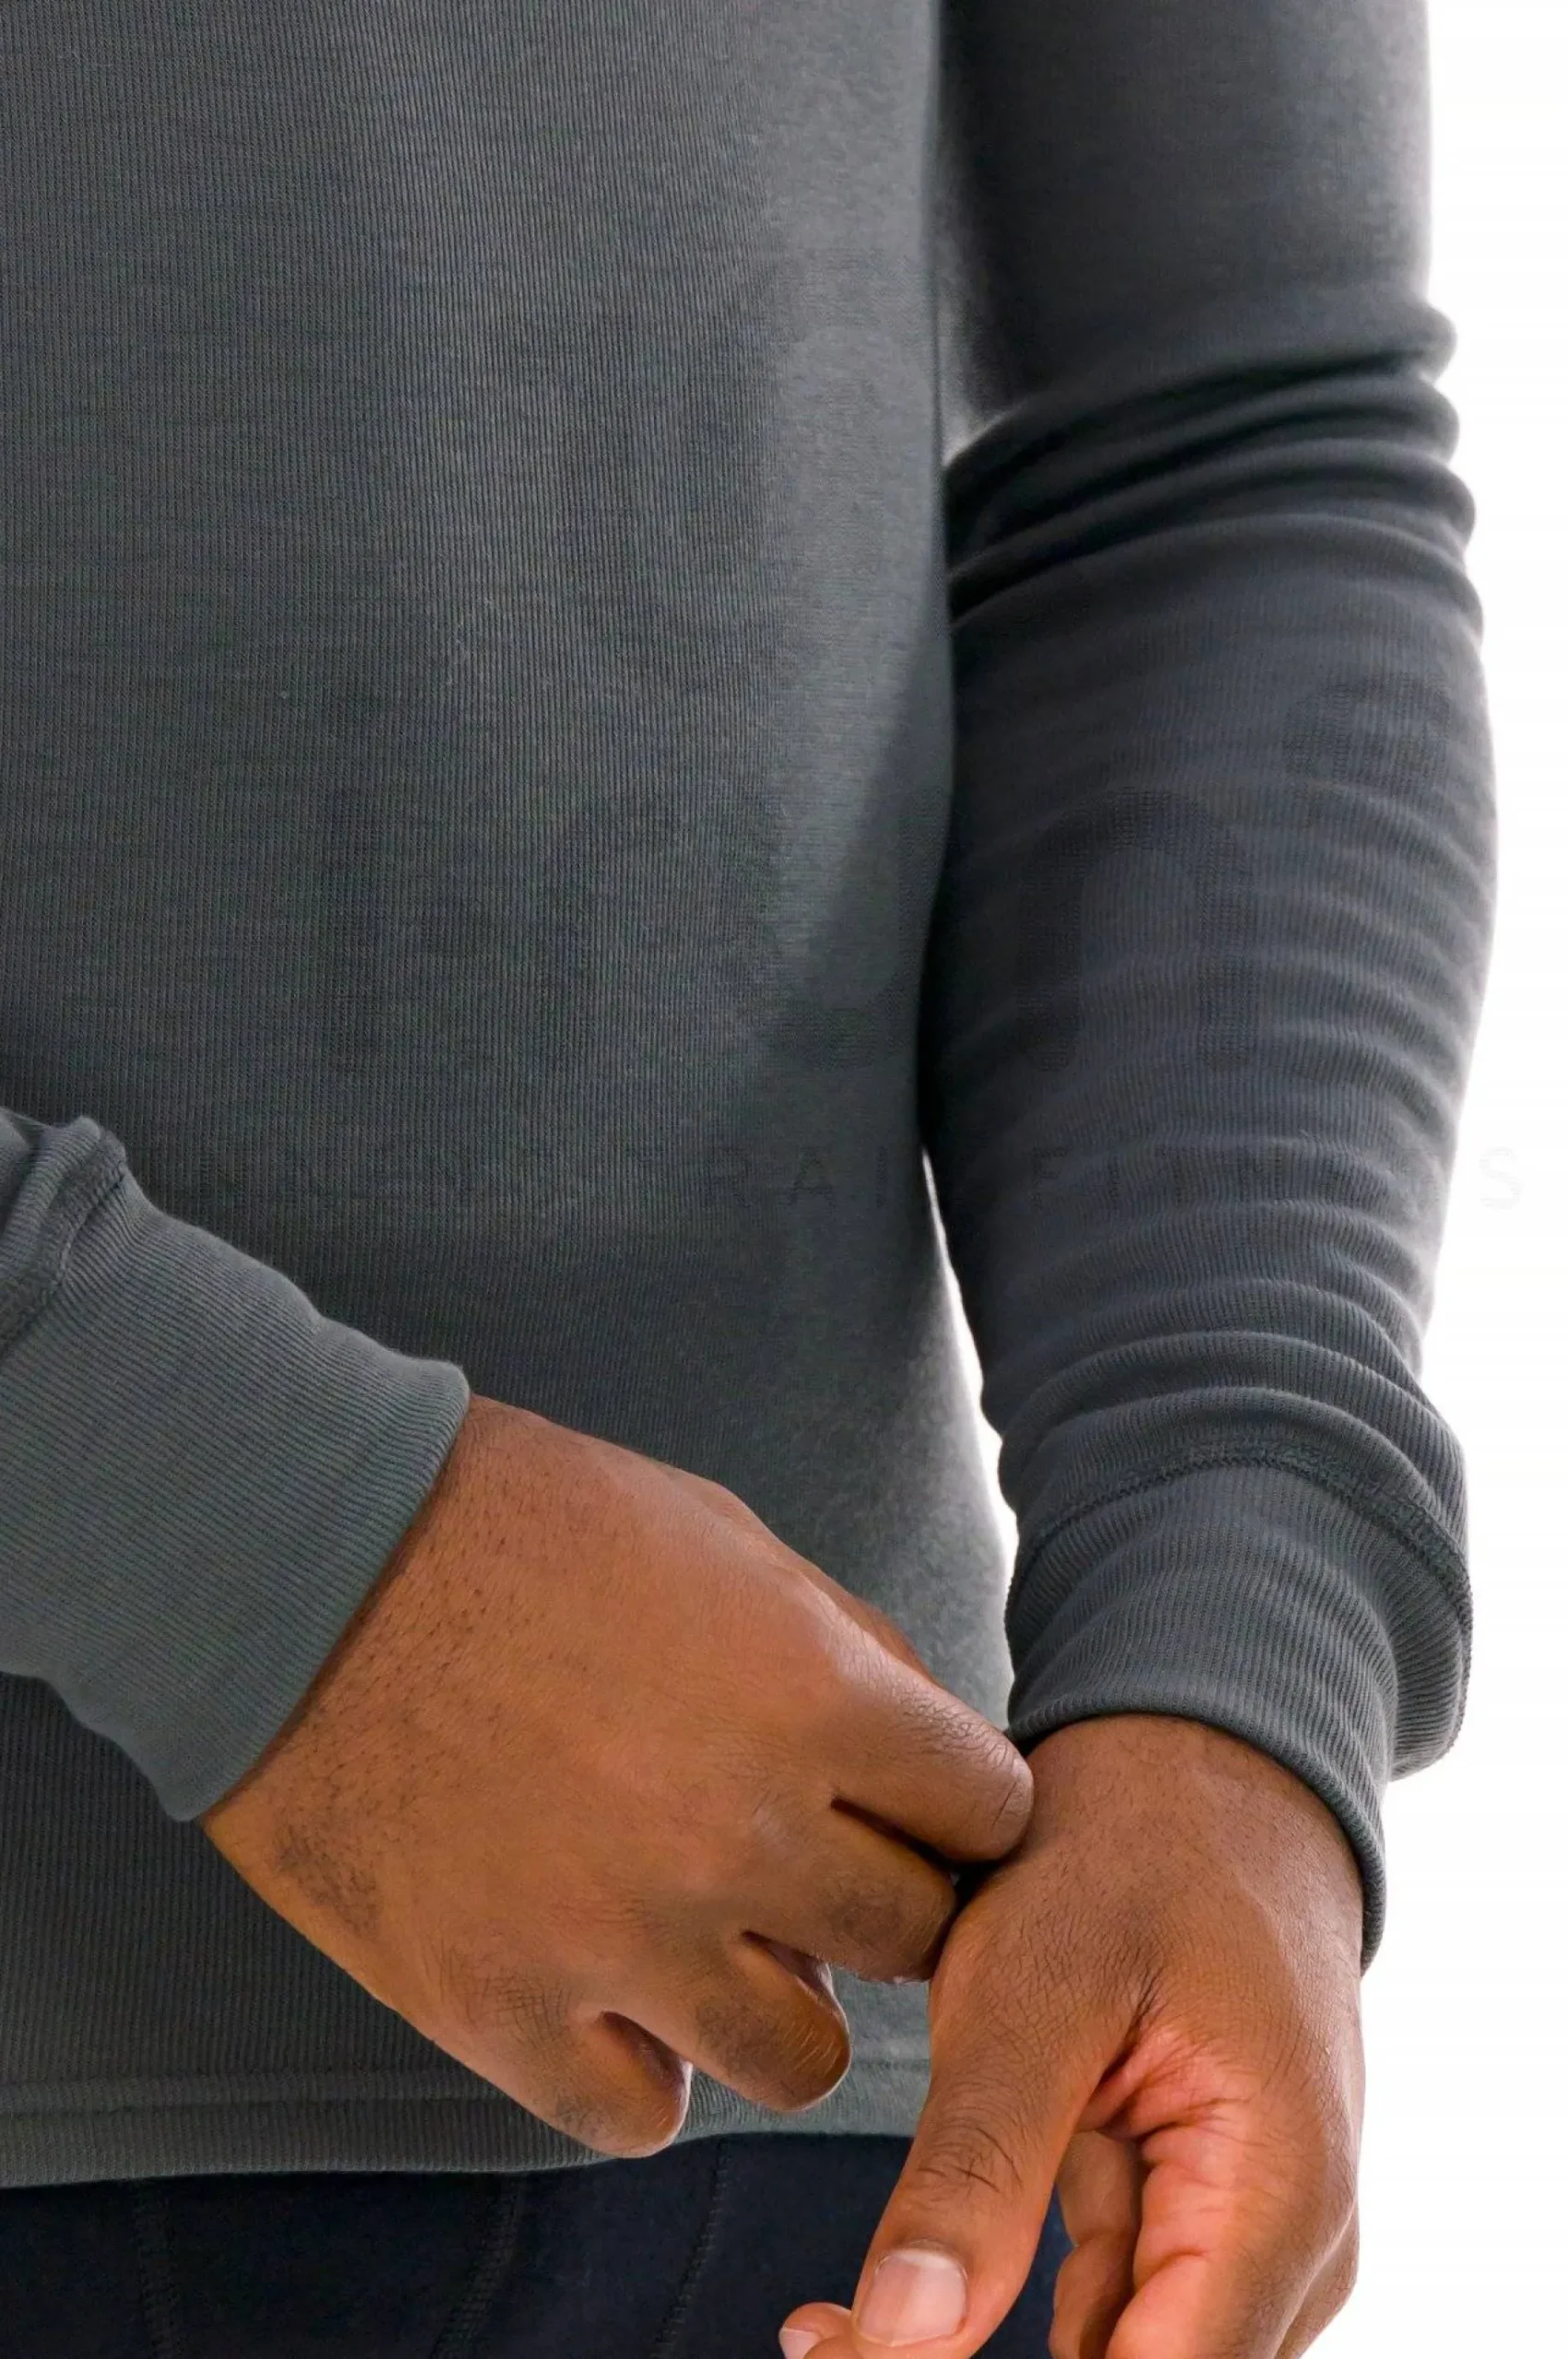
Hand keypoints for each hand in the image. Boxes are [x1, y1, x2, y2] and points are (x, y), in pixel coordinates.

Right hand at [198, 1393, 1034, 2157]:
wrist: (308, 1561)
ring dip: (775, 2003)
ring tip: (714, 1940)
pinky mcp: (503, 2011)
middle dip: (878, 1903)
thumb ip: (851, 1649)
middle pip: (912, 1941)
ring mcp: (621, 1936)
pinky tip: (614, 1992)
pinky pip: (642, 2113)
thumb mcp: (724, 1535)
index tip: (914, 1808)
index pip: (991, 1815)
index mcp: (810, 1698)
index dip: (958, 1809)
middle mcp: (739, 1832)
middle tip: (809, 1869)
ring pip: (798, 2060)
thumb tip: (934, 1754)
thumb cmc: (520, 1525)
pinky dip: (642, 2066)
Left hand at [778, 1711, 1364, 2358]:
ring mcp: (1243, 2239)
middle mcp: (1287, 2246)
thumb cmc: (1134, 1843)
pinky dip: (993, 2312)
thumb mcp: (1036, 1980)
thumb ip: (979, 2165)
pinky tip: (874, 2306)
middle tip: (822, 2344)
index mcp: (1275, 2196)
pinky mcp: (1188, 2220)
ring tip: (823, 2332)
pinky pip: (1099, 2321)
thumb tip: (901, 2338)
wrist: (1204, 1762)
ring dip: (970, 2356)